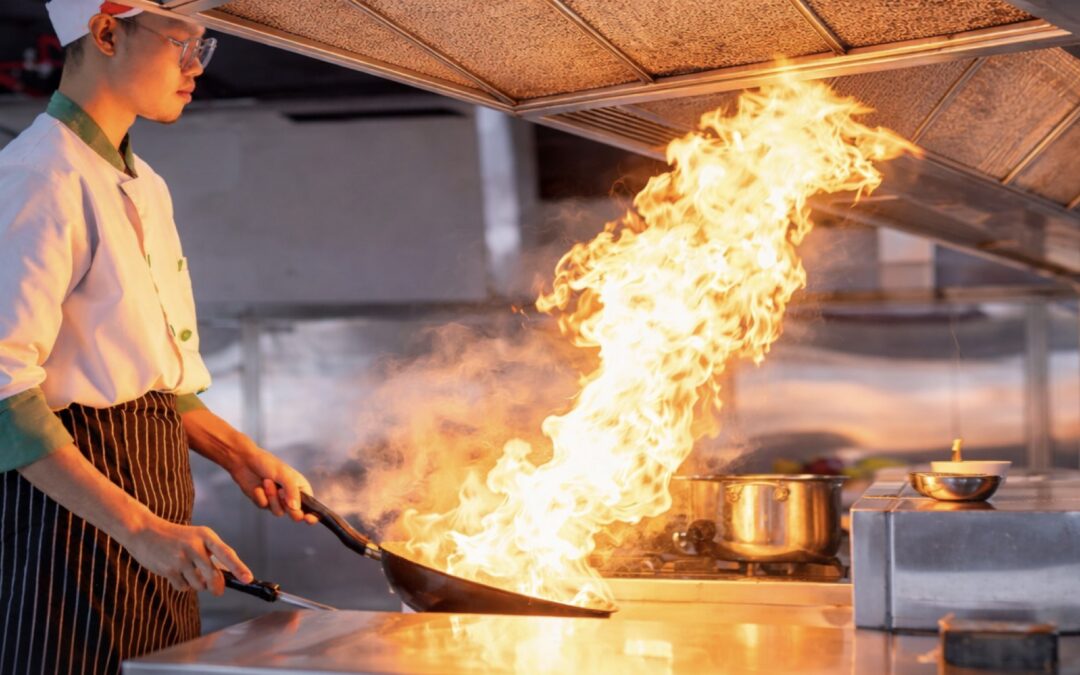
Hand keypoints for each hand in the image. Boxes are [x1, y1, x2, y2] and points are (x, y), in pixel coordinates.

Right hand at [121, 513, 251, 594]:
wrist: (144, 532)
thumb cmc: (176, 537)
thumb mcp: (196, 537)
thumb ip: (211, 554)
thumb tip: (226, 576)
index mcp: (206, 535)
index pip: (226, 553)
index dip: (238, 567)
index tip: (248, 579)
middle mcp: (194, 546)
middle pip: (213, 575)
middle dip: (217, 586)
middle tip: (218, 591)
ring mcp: (180, 558)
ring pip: (199, 584)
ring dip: (197, 584)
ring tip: (188, 572)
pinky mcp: (168, 570)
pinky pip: (183, 587)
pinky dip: (183, 585)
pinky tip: (176, 573)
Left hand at [226, 442, 318, 523]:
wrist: (245, 461)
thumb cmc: (268, 464)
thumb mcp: (284, 475)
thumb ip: (292, 491)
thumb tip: (296, 509)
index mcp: (301, 488)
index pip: (311, 506)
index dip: (313, 515)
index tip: (308, 518)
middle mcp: (291, 496)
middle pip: (295, 514)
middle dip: (287, 506)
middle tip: (281, 493)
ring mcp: (277, 501)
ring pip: (278, 512)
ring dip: (271, 497)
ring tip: (266, 482)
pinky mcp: (264, 503)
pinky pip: (265, 507)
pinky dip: (260, 497)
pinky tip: (258, 487)